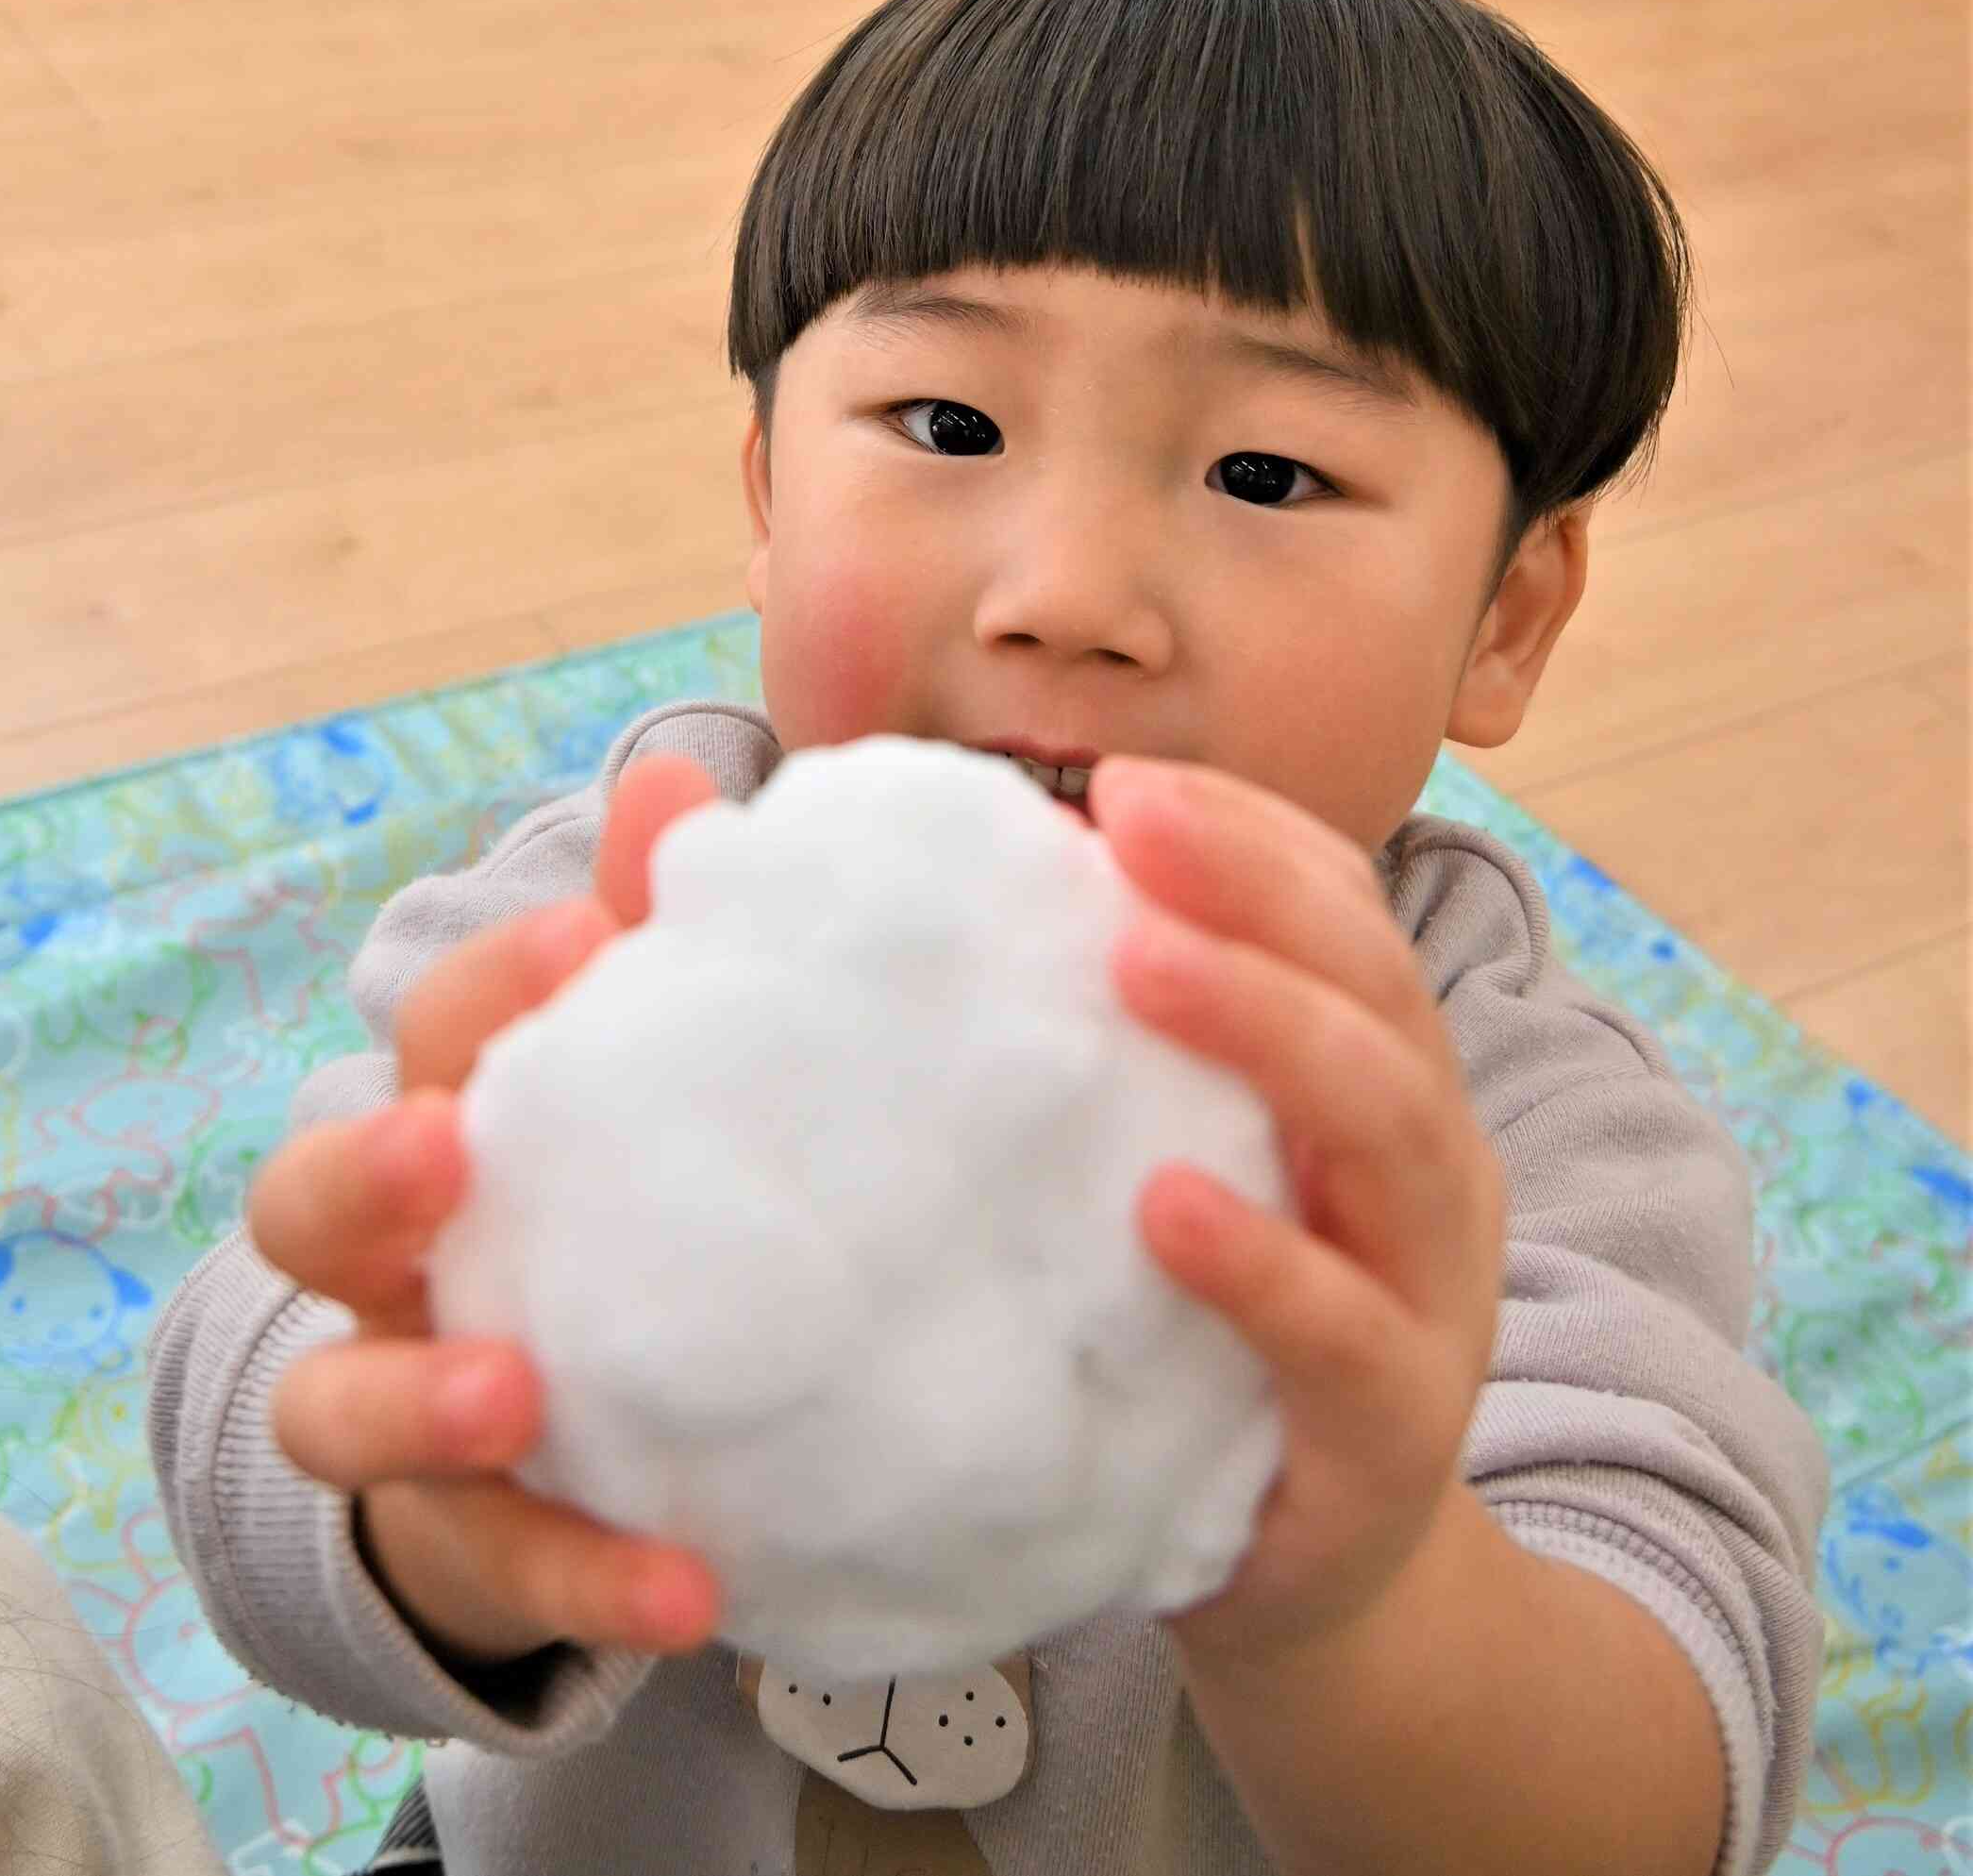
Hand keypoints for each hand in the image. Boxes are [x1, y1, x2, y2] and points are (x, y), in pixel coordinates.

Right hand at [251, 756, 724, 1668]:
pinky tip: (689, 1590)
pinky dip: (578, 1579)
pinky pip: (492, 1568)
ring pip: (332, 1404)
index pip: (439, 1036)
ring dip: (412, 1399)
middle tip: (445, 1148)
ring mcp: (399, 1405)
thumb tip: (688, 784)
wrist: (566, 1431)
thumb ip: (659, 943)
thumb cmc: (616, 1209)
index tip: (588, 941)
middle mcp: (389, 1260)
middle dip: (362, 1169)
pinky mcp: (460, 1540)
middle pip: (308, 1203)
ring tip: (511, 1399)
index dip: (491, 989)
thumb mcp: (648, 1085)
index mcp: (450, 1124)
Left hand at [1090, 757, 1504, 1669]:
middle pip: (1375, 988)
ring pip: (1387, 1128)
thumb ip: (1109, 1067)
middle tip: (1128, 819)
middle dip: (1258, 887)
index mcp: (1373, 1087)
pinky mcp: (1387, 1431)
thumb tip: (940, 932)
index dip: (1251, 836)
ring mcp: (1427, 1297)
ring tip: (1140, 961)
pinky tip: (1168, 1210)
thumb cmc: (1202, 1346)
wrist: (1309, 1584)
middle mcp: (1423, 1168)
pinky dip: (1263, 1264)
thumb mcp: (1178, 1175)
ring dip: (1268, 1025)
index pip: (1341, 917)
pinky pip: (1341, 1334)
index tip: (1121, 784)